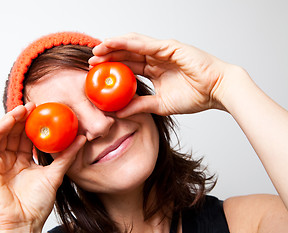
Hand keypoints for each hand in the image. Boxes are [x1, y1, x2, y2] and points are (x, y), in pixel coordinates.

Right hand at [0, 103, 85, 232]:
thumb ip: (67, 156)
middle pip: (15, 134)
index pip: (28, 138)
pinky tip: (10, 119)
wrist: (24, 224)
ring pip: (2, 135)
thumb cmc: (36, 205)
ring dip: (11, 120)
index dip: (34, 124)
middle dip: (23, 118)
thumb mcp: (55, 175)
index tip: (45, 111)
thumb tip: (82, 139)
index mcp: (24, 162)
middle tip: (34, 105)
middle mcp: (10, 160)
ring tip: (23, 109)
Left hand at [89, 33, 236, 116]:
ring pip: (133, 45)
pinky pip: (146, 44)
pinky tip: (113, 43)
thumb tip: (117, 112)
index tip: (95, 73)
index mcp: (155, 71)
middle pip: (127, 54)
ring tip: (98, 50)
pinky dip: (128, 43)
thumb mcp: (160, 105)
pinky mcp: (170, 47)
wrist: (217, 92)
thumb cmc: (195, 97)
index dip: (112, 68)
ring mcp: (163, 51)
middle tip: (91, 61)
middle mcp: (157, 58)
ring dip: (114, 46)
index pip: (129, 67)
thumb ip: (140, 106)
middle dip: (108, 56)